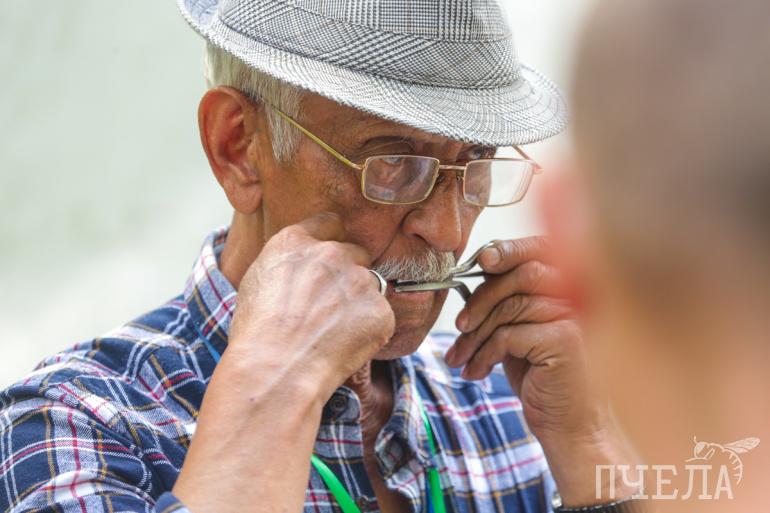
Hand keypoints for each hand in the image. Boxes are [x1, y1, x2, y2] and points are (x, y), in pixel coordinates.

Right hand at [174, 212, 395, 512]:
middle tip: (331, 309)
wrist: (276, 369)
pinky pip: (381, 316)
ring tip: (333, 334)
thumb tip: (298, 273)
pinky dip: (371, 331)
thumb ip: (285, 266)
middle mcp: (331, 252)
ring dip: (359, 304)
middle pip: (355, 253)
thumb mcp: (256, 284)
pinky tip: (345, 348)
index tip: (331, 260)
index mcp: (295, 241)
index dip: (332, 241)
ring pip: (370, 286)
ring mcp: (359, 279)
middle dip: (348, 276)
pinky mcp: (380, 309)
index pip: (330, 223)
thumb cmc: (255, 336)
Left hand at [444, 236, 637, 505]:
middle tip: (459, 326)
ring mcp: (574, 316)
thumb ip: (506, 297)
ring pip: (510, 307)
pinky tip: (477, 372)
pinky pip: (509, 335)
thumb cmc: (538, 374)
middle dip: (481, 299)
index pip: (539, 250)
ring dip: (475, 335)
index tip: (481, 260)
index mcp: (569, 285)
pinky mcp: (564, 340)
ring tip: (460, 358)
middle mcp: (577, 296)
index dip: (508, 249)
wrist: (566, 423)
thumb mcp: (518, 328)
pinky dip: (485, 354)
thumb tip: (469, 273)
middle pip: (520, 275)